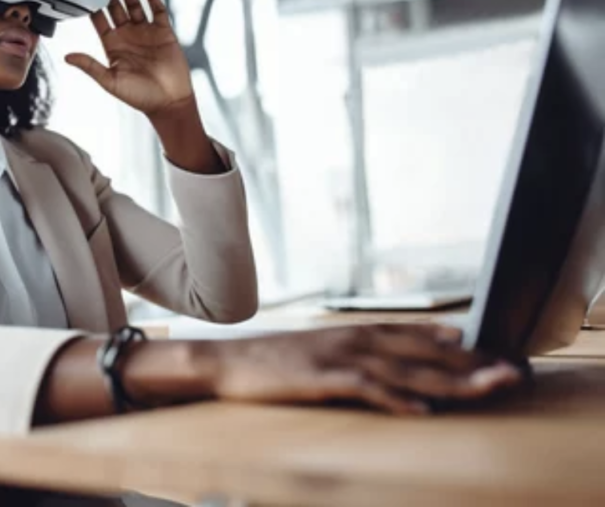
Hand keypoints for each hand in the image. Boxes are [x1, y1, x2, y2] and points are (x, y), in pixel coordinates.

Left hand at [66, 0, 193, 116]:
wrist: (168, 102)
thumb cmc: (139, 96)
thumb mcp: (110, 81)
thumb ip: (90, 66)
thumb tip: (67, 56)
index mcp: (113, 45)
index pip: (99, 19)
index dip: (92, 4)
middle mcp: (128, 35)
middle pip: (115, 5)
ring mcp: (146, 31)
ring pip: (134, 3)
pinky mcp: (164, 31)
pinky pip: (157, 9)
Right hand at [201, 323, 521, 414]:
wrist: (230, 362)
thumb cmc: (277, 359)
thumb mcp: (324, 348)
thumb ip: (361, 349)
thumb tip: (396, 356)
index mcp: (359, 332)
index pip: (420, 336)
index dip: (460, 346)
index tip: (497, 353)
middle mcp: (357, 340)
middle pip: (425, 353)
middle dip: (472, 364)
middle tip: (513, 372)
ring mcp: (340, 358)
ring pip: (407, 371)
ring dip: (450, 381)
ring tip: (487, 388)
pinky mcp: (323, 379)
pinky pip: (366, 390)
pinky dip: (395, 400)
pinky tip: (421, 411)